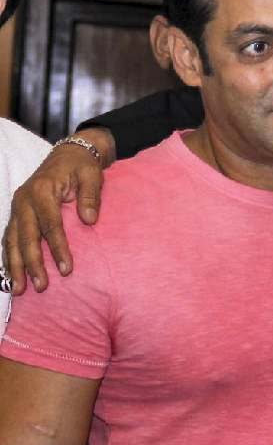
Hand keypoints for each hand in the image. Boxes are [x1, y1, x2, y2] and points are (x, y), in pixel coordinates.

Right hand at [2, 128, 113, 293]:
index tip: (66, 269)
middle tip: (42, 286)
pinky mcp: (17, 213)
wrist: (68, 154)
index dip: (57, 249)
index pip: (50, 225)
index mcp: (42, 190)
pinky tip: (10, 275)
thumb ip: (90, 196)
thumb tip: (88, 220)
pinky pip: (10, 238)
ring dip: (15, 266)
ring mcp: (17, 207)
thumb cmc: (82, 167)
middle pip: (26, 237)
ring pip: (13, 241)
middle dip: (32, 264)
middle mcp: (24, 199)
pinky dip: (9, 257)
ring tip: (19, 290)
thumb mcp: (92, 175)